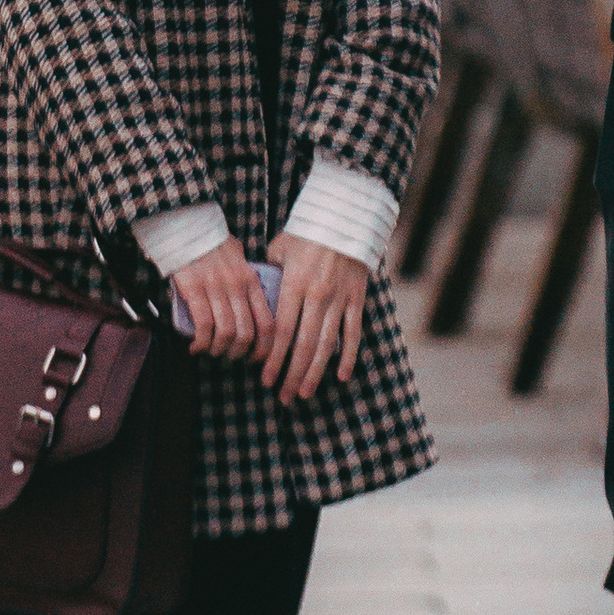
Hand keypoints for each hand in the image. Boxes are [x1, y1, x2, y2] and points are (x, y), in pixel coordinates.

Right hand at [169, 235, 271, 361]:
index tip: (255, 357)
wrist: (185, 226)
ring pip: (226, 333)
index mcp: (251, 280)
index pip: (268, 323)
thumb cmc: (210, 242)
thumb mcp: (238, 257)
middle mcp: (237, 286)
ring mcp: (216, 288)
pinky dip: (201, 343)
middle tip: (229, 356)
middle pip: (247, 334)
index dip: (264, 348)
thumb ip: (246, 277)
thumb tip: (252, 300)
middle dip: (238, 353)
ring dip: (218, 350)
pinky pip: (204, 325)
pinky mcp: (194, 289)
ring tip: (211, 351)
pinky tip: (195, 346)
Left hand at [261, 233, 369, 403]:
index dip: (273, 359)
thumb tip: (257, 294)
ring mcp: (339, 299)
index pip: (281, 332)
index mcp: (294, 285)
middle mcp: (316, 296)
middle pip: (302, 345)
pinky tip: (342, 376)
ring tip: (305, 393)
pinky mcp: (356, 298)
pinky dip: (349, 356)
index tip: (266, 379)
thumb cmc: (307, 232)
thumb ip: (269, 274)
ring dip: (315, 372)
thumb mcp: (279, 249)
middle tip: (284, 397)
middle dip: (292, 375)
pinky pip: (353, 332)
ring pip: (326, 345)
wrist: (345, 217)